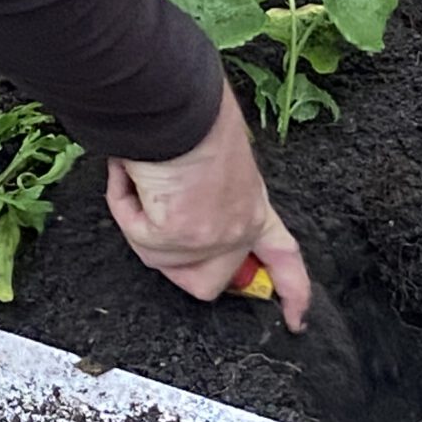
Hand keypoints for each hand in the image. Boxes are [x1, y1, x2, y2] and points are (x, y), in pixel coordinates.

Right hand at [107, 81, 310, 331]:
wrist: (177, 102)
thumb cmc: (192, 116)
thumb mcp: (217, 162)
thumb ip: (211, 196)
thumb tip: (182, 208)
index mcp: (255, 206)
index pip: (284, 257)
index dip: (292, 292)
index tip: (296, 319)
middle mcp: (240, 228)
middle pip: (207, 284)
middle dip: (175, 261)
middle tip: (159, 218)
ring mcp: (211, 238)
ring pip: (161, 262)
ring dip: (141, 220)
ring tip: (146, 176)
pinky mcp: (176, 237)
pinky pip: (137, 236)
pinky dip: (125, 204)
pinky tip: (135, 174)